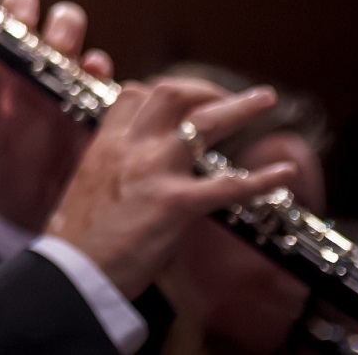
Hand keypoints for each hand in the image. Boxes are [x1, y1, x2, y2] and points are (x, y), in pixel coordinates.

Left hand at [0, 0, 113, 231]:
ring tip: (70, 61)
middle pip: (62, 25)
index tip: (23, 11)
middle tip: (52, 44)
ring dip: (81, 50)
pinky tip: (93, 81)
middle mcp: (45, 72)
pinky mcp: (99, 115)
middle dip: (60, 26)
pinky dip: (102, 79)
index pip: (17, 18)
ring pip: (86, 51)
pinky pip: (108, 89)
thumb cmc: (1, 166)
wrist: (31, 211)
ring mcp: (75, 92)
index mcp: (11, 69)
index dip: (20, 7)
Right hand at [47, 77, 300, 297]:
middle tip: (232, 95)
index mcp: (106, 143)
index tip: (184, 103)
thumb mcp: (88, 184)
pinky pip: (228, 185)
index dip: (163, 93)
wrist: (73, 270)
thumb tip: (136, 171)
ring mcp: (154, 172)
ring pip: (204, 124)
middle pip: (171, 95)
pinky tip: (284, 173)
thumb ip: (115, 167)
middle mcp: (130, 148)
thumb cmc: (79, 237)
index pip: (136, 95)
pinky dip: (262, 178)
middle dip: (206, 88)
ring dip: (241, 108)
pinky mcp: (176, 204)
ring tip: (268, 100)